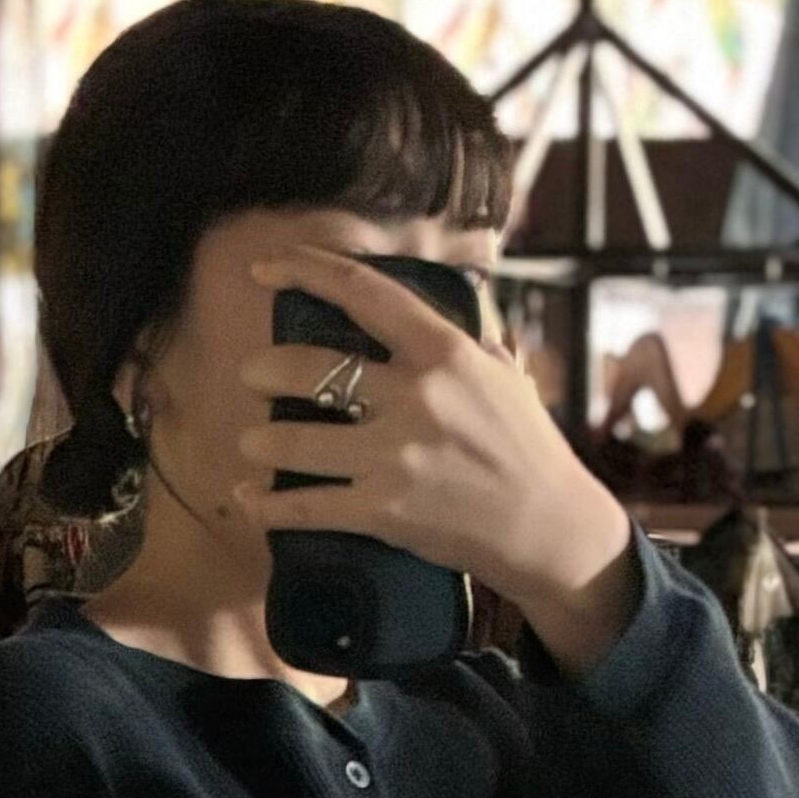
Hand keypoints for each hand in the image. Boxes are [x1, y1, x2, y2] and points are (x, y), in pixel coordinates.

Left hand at [237, 248, 639, 669]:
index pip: (364, 293)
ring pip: (295, 442)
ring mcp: (394, 458)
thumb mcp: (505, 374)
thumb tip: (452, 298)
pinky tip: (249, 499)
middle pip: (312, 368)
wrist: (549, 528)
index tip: (267, 270)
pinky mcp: (382, 512)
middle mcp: (415, 398)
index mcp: (444, 353)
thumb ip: (468, 336)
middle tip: (253, 375)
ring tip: (253, 441)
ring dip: (261, 440)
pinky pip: (305, 507)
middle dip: (267, 369)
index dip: (307, 271)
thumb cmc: (530, 449)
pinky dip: (268, 505)